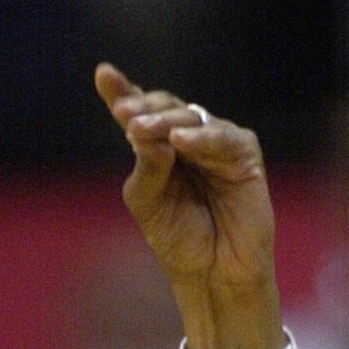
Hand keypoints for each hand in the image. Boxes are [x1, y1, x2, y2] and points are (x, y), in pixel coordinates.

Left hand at [94, 66, 283, 348]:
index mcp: (159, 148)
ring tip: (140, 130)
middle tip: (124, 114)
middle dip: (144, 109)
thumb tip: (142, 131)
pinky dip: (201, 138)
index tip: (104, 74)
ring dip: (164, 122)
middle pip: (165, 109)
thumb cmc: (180, 240)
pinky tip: (181, 141)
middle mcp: (188, 138)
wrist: (214, 274)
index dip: (123, 93)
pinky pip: (222, 138)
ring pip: (190, 118)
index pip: (140, 114)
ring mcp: (217, 142)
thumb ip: (146, 167)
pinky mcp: (243, 154)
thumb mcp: (149, 203)